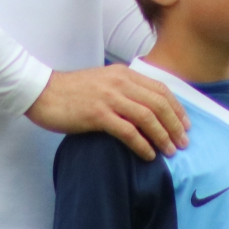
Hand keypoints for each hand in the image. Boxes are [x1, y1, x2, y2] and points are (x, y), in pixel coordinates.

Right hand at [26, 66, 189, 161]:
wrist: (43, 92)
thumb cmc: (71, 91)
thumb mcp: (103, 82)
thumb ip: (123, 89)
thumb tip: (146, 108)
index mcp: (123, 73)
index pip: (160, 89)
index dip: (176, 108)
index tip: (185, 125)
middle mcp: (120, 83)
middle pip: (158, 103)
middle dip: (175, 125)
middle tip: (183, 142)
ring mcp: (109, 98)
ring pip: (147, 117)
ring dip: (163, 136)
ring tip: (171, 151)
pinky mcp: (98, 115)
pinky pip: (128, 131)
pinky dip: (143, 145)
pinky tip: (149, 155)